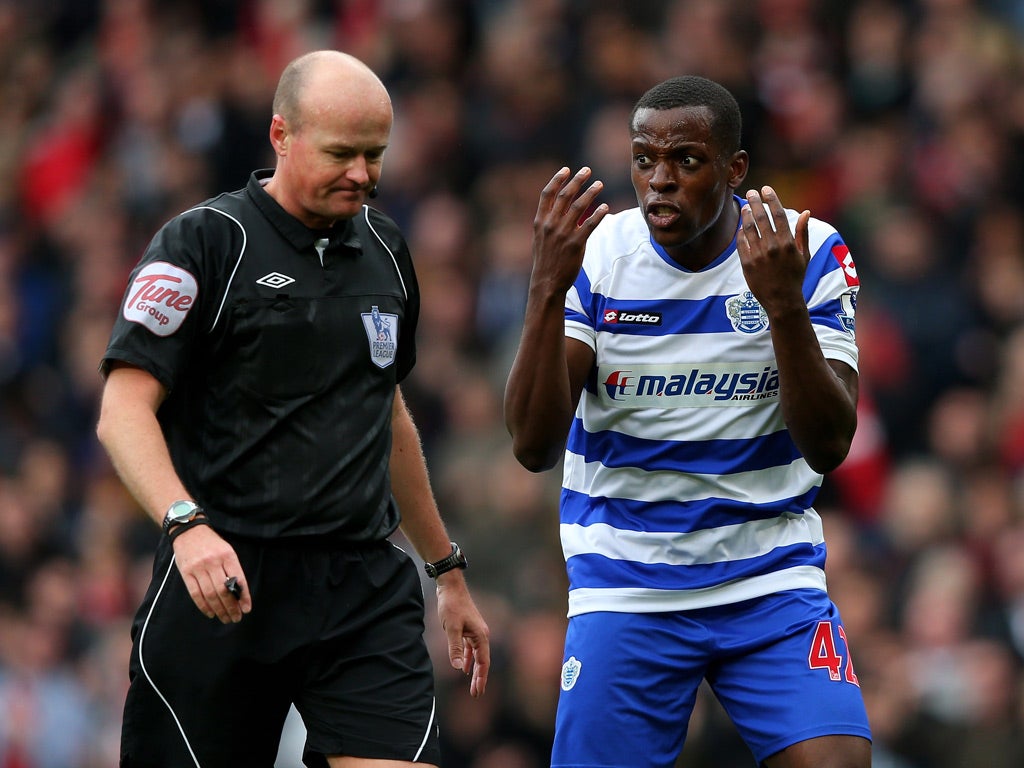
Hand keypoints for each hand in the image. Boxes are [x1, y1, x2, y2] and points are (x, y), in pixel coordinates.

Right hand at [171, 524, 251, 622]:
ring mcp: (198, 567)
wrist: (189, 531)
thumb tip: (239, 594)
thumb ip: (233, 570)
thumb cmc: (212, 544)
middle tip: (236, 618)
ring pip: (210, 594)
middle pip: (224, 590)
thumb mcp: (227, 551)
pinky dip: (204, 606)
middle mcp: (213, 561)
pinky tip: (211, 613)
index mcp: (228, 555)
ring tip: (225, 618)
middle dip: (231, 607)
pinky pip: (196, 593)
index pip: (238, 580)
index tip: (247, 609)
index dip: (243, 597)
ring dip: (219, 610)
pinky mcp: (186, 572)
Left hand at [435, 575, 489, 697]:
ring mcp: (475, 632)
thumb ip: (454, 648)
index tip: (477, 692)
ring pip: (477, 656)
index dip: (481, 678)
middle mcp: (481, 635)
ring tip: (471, 685)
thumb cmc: (452, 605)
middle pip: (482, 661)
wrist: (451, 587)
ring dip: (474, 670)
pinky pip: (470, 648)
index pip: (483, 662)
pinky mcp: (469, 628)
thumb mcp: (451, 628)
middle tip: (476, 694)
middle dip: (479, 678)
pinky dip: (468, 659)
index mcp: (481, 636)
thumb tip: (457, 668)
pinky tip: (463, 667)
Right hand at [531, 167, 607, 293]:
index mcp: (540, 221)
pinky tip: (605, 207)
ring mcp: (563, 234)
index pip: (547, 194)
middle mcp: (550, 225)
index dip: (557, 180)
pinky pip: (590, 224)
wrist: (546, 283)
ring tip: (599, 184)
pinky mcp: (575, 244)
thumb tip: (556, 210)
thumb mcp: (540, 239)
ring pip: (579, 206)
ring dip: (590, 192)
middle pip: (565, 195)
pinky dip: (598, 214)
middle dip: (577, 180)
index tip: (566, 169)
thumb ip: (547, 223)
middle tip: (587, 170)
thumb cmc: (545, 261)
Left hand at [737, 185, 810, 316]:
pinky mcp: (747, 264)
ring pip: (749, 229)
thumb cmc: (795, 277)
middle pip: (761, 218)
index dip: (771, 199)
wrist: (782, 301)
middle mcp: (772, 248)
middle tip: (751, 192)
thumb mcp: (804, 255)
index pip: (778, 215)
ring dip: (746, 215)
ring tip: (745, 206)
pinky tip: (741, 225)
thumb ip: (803, 233)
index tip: (766, 189)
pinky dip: (741, 232)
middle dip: (755, 202)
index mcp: (788, 243)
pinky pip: (741, 243)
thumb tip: (806, 212)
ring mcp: (758, 256)